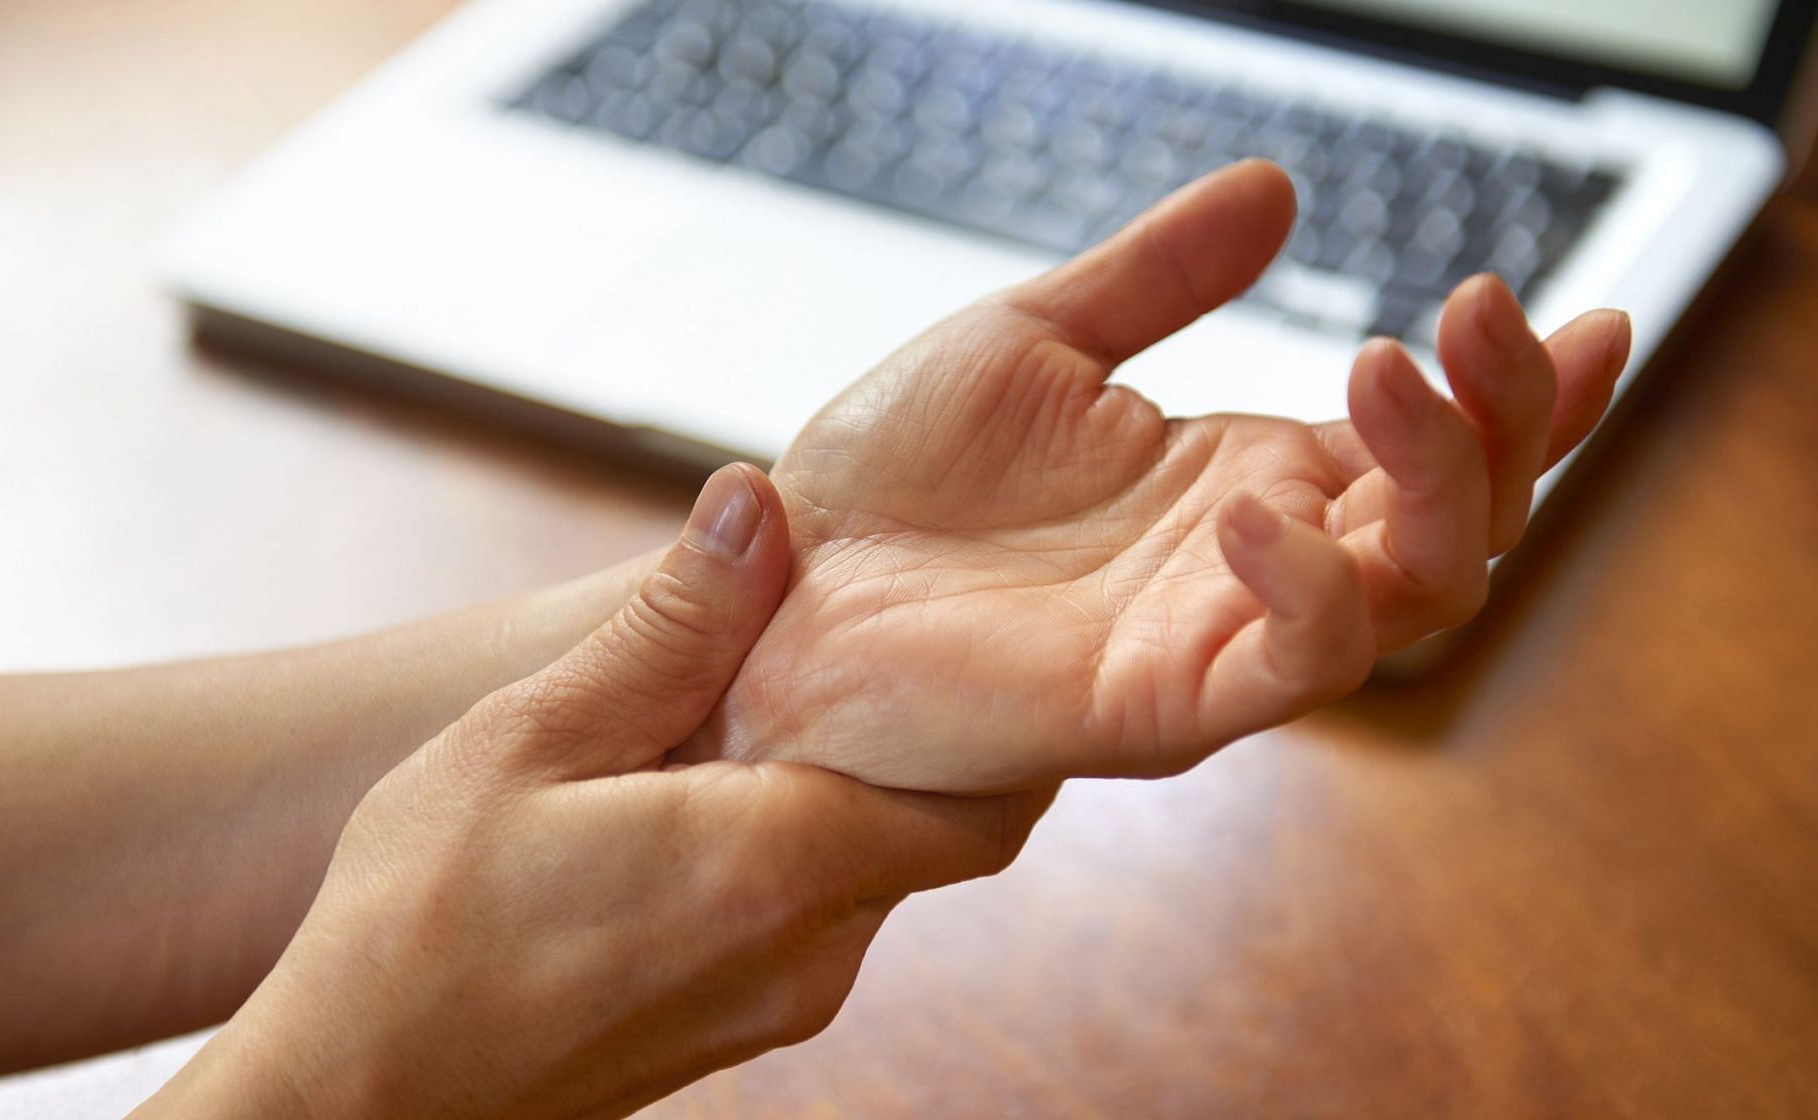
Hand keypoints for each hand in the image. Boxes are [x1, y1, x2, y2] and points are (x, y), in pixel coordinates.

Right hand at [135, 464, 1048, 1119]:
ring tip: (773, 704)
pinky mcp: (738, 1028)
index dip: (1004, 717)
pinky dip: (800, 846)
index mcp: (781, 864)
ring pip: (874, 870)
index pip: (990, 797)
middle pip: (939, 829)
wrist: (357, 1101)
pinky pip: (814, 916)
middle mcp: (813, 950)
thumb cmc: (417, 924)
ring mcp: (780, 1004)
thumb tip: (758, 506)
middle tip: (867, 641)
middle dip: (920, 737)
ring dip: (848, 789)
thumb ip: (668, 630)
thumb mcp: (530, 741)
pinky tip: (716, 794)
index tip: (975, 636)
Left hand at [687, 160, 1632, 792]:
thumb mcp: (1032, 339)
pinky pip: (1288, 667)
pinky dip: (1312, 592)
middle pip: (1459, 522)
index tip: (1596, 316)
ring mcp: (1213, 639)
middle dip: (1504, 421)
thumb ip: (1157, 278)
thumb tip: (1273, 190)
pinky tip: (1261, 508)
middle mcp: (1253, 568)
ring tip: (1389, 368)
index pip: (1431, 450)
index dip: (1524, 396)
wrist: (784, 583)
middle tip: (1473, 310)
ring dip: (1439, 484)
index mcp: (1244, 481)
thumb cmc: (895, 482)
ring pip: (1411, 596)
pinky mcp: (1156, 706)